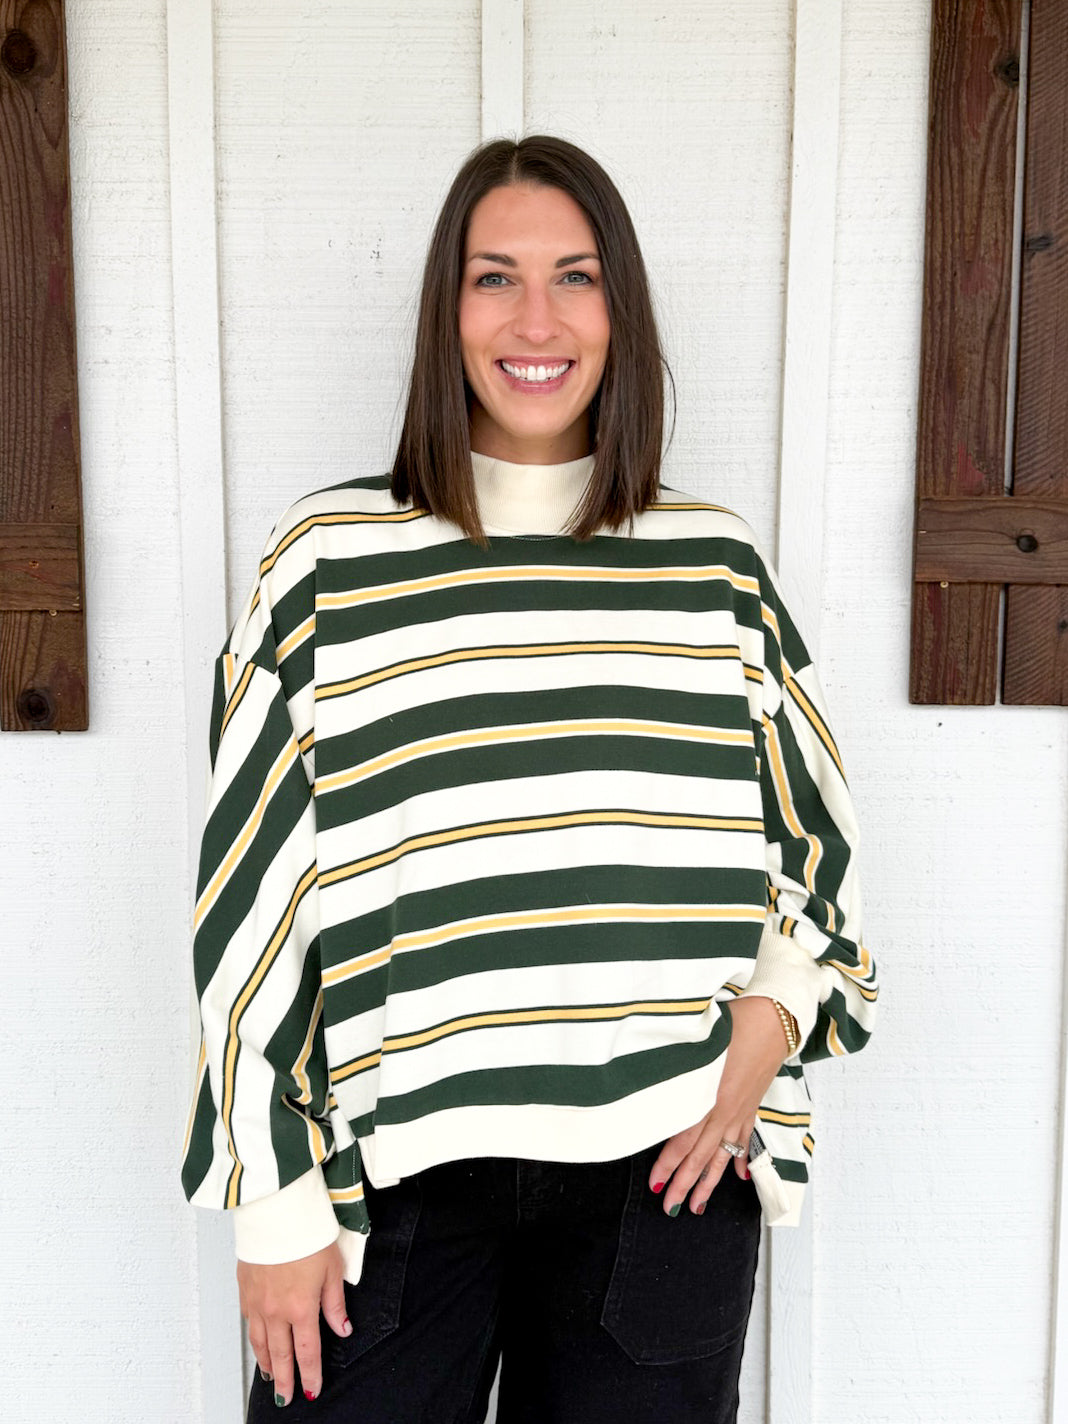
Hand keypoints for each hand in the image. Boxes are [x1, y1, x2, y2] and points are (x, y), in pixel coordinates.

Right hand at [237, 1242, 350, 1405]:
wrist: (275, 1211)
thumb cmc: (307, 1234)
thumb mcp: (332, 1268)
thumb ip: (335, 1303)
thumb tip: (343, 1328)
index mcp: (301, 1308)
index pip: (306, 1353)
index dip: (310, 1375)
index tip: (312, 1390)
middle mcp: (276, 1311)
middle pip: (280, 1355)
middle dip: (285, 1381)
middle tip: (286, 1399)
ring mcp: (257, 1301)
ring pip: (260, 1343)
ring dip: (267, 1364)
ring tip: (272, 1378)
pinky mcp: (245, 1289)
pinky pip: (249, 1323)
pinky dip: (254, 1339)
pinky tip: (258, 1343)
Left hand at [648, 996, 789, 1215]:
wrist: (774, 1019)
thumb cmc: (734, 1024)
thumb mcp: (699, 1045)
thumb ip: (679, 1070)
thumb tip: (655, 1084)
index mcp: (709, 1097)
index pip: (683, 1140)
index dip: (668, 1164)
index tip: (655, 1184)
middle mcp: (725, 1111)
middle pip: (701, 1156)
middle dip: (684, 1184)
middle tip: (670, 1207)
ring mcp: (741, 1110)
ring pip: (722, 1156)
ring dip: (708, 1183)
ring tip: (697, 1206)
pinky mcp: (752, 1105)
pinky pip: (743, 1140)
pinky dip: (740, 1160)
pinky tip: (739, 1178)